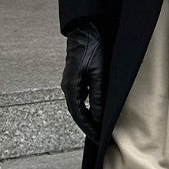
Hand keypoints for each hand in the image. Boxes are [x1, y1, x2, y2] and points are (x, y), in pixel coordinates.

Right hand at [62, 19, 105, 144]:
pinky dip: (90, 106)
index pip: (79, 115)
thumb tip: (98, 117)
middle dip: (88, 126)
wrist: (88, 28)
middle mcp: (68, 86)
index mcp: (71, 87)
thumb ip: (98, 96)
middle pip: (77, 112)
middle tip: (100, 138)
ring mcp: (72, 81)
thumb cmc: (93, 48)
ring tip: (100, 127)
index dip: (89, 129)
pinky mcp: (77, 76)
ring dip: (89, 116)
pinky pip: (82, 97)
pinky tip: (98, 110)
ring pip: (80, 105)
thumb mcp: (99, 74)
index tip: (98, 140)